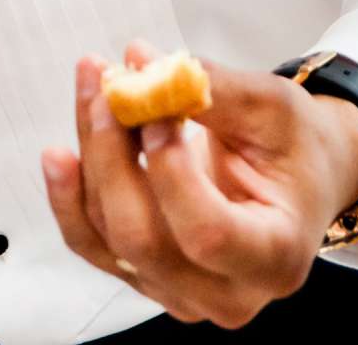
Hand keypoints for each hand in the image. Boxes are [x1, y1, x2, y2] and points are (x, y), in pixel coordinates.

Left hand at [41, 42, 357, 327]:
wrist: (297, 179)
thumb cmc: (295, 147)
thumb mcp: (272, 107)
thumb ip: (212, 88)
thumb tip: (142, 64)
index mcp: (275, 257)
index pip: (208, 234)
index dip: (169, 173)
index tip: (153, 112)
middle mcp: (228, 294)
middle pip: (143, 239)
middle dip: (112, 157)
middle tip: (108, 87)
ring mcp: (183, 294)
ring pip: (109, 237)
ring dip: (90, 158)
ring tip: (90, 89)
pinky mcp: (147, 277)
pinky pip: (93, 244)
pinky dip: (69, 196)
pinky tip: (61, 154)